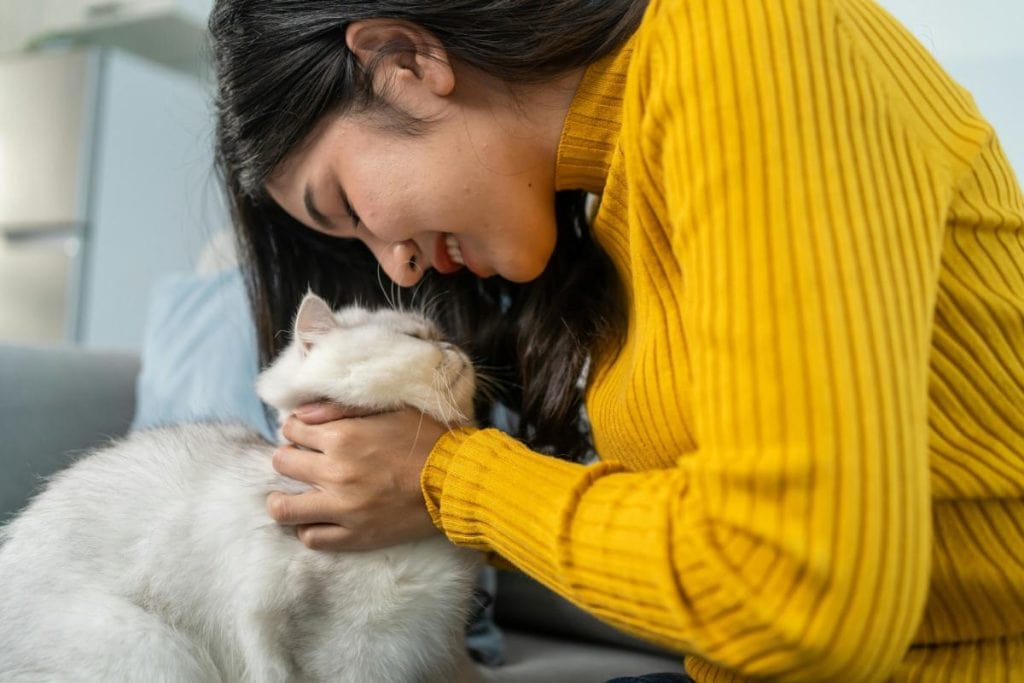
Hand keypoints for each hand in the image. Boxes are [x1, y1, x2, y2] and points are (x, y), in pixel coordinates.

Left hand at [267, 402, 446, 550]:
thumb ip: (342, 408)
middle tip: (304, 461)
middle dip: (289, 458)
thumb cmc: (430, 440)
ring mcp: (342, 508)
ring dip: (283, 499)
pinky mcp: (355, 536)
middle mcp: (335, 472)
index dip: (297, 430)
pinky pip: (312, 538)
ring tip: (291, 496)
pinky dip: (308, 528)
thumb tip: (301, 414)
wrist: (459, 481)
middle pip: (282, 464)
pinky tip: (317, 519)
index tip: (307, 435)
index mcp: (342, 436)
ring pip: (284, 508)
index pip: (292, 431)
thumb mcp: (391, 409)